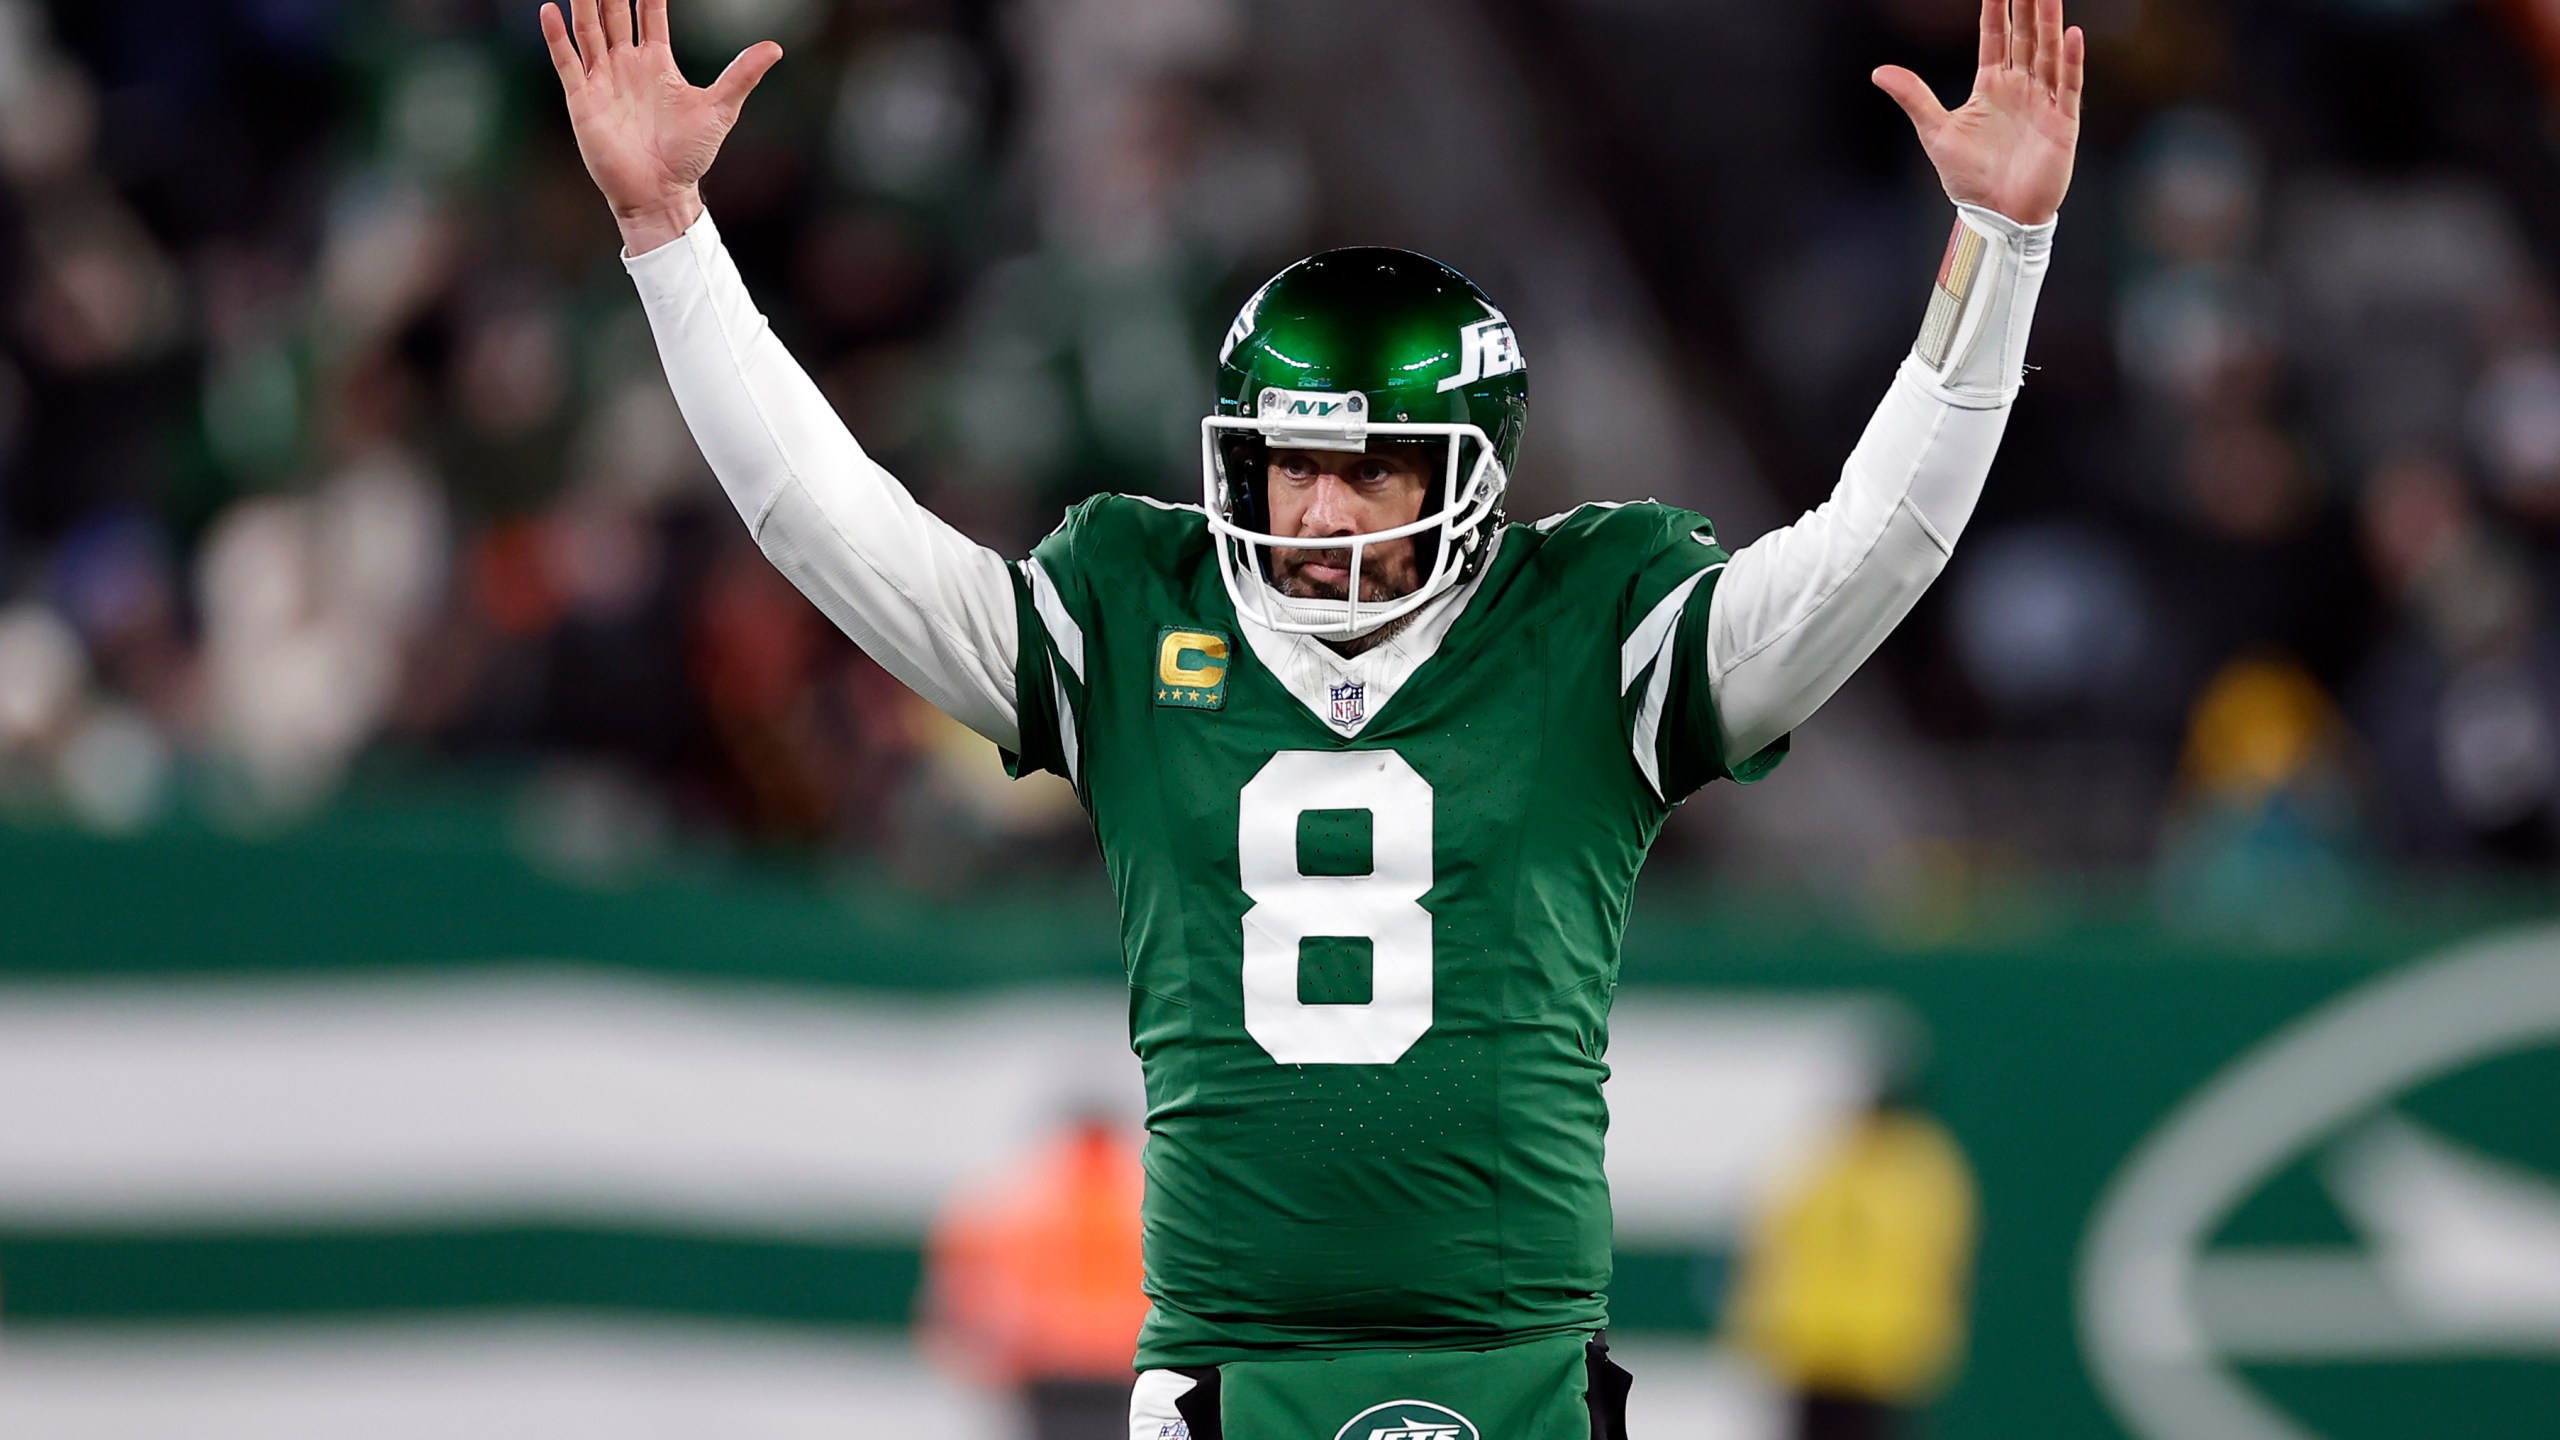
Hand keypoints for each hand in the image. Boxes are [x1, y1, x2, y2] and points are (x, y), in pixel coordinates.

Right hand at [540, 0, 782, 254]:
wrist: (662, 192)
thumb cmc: (690, 155)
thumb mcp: (720, 109)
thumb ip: (742, 74)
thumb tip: (775, 47)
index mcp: (657, 63)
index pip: (649, 15)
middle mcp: (626, 65)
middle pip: (614, 15)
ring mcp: (603, 80)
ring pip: (589, 30)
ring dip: (584, 4)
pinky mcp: (583, 100)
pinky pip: (567, 62)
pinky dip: (557, 37)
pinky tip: (551, 11)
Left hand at [1872, 0, 2082, 226]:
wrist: (1996, 215)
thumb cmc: (1969, 178)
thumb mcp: (1936, 132)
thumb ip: (1914, 97)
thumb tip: (1879, 71)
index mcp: (1991, 86)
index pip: (1995, 37)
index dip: (1996, 8)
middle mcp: (2020, 87)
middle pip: (2025, 36)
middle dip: (2028, 5)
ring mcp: (2043, 102)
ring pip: (2048, 53)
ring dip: (2049, 23)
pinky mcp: (2062, 123)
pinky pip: (2068, 85)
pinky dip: (2070, 61)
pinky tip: (2071, 35)